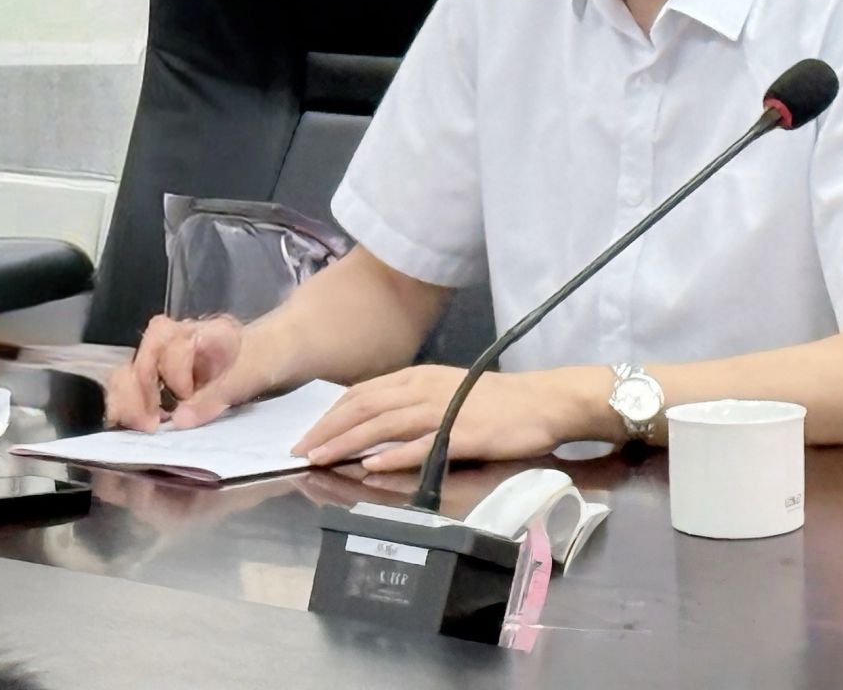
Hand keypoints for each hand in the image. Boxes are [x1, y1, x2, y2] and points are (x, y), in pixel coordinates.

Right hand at [103, 313, 263, 431]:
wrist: (284, 350)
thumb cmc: (270, 355)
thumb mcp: (253, 371)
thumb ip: (218, 394)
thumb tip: (178, 420)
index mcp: (203, 332)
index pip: (172, 344)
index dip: (174, 372)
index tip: (185, 396)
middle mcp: (181, 340)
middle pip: (143, 353)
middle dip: (139, 388)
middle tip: (150, 424)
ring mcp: (169, 360)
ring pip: (130, 370)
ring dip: (127, 399)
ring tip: (141, 427)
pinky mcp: (164, 382)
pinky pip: (133, 388)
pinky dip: (125, 405)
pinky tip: (129, 425)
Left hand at [293, 364, 588, 474]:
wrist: (543, 401)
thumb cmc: (495, 401)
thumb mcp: (446, 392)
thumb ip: (411, 405)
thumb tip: (374, 427)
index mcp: (419, 377)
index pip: (363, 392)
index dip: (330, 414)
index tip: (307, 434)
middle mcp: (425, 388)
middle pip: (364, 407)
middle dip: (327, 430)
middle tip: (299, 451)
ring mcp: (443, 410)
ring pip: (383, 425)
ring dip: (347, 442)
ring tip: (320, 459)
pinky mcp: (462, 433)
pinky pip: (421, 445)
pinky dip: (392, 455)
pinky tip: (371, 466)